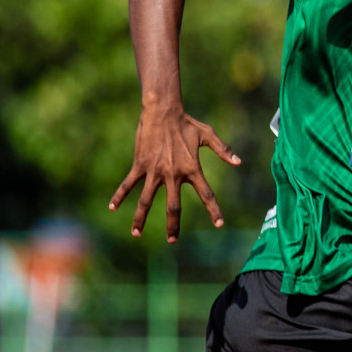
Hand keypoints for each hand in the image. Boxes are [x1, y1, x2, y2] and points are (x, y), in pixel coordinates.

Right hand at [109, 106, 240, 241]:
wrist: (162, 111)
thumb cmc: (186, 123)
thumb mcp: (208, 135)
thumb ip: (223, 150)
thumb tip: (239, 162)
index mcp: (192, 169)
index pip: (206, 194)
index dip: (214, 210)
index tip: (219, 224)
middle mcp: (173, 174)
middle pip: (173, 207)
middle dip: (172, 225)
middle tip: (172, 241)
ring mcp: (154, 171)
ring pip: (146, 201)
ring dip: (140, 218)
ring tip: (136, 234)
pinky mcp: (140, 165)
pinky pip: (128, 184)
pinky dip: (120, 195)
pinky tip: (112, 207)